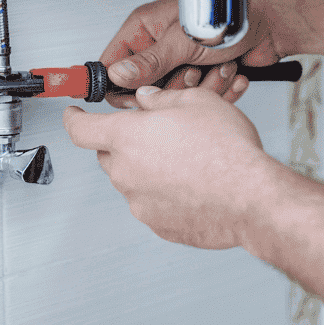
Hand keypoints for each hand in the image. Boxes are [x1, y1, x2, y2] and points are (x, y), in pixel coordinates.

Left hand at [63, 86, 281, 248]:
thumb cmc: (227, 150)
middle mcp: (126, 172)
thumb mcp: (196, 102)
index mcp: (127, 137)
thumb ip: (163, 100)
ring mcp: (140, 203)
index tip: (73, 116)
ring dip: (149, 168)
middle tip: (158, 133)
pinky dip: (166, 193)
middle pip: (109, 155)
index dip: (74, 119)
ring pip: (133, 180)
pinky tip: (195, 183)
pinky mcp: (158, 225)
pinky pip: (153, 203)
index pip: (81, 129)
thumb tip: (149, 100)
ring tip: (187, 159)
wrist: (250, 197)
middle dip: (125, 143)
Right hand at [99, 0, 286, 107]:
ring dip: (201, 86)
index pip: (114, 63)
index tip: (135, 97)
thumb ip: (149, 61)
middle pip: (146, 86)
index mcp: (146, 28)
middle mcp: (161, 45)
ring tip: (217, 65)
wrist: (273, 21)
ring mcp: (182, 61)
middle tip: (191, 70)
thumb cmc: (230, 13)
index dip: (121, 84)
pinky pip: (199, 98)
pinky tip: (230, 71)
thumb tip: (116, 76)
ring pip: (175, 96)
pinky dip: (218, 90)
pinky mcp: (203, 75)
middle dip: (173, 85)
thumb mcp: (183, 40)